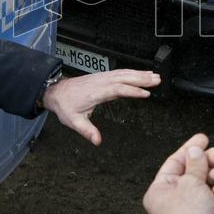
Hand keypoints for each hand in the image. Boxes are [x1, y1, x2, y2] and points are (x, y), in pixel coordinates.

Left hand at [42, 69, 159, 144]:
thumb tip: (97, 141)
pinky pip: (120, 72)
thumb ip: (87, 131)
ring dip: (140, 74)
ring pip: (124, 73)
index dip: (132, 90)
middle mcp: (100, 82)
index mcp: (95, 92)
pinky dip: (133, 72)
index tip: (146, 93)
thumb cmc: (65, 106)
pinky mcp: (103, 76)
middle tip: (157, 80)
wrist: (56, 92)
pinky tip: (141, 74)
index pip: (117, 89)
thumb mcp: (74, 121)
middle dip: (142, 78)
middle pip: (124, 78)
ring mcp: (102, 77)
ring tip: (155, 76)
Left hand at [143, 133, 213, 213]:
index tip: (204, 138)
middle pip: (194, 168)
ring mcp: (194, 203)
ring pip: (208, 179)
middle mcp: (176, 195)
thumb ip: (196, 163)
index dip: (190, 148)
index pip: (176, 161)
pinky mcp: (210, 210)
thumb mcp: (191, 183)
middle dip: (208, 161)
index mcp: (162, 188)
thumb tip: (195, 149)